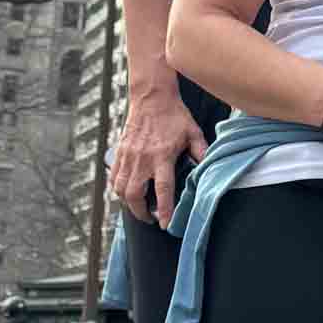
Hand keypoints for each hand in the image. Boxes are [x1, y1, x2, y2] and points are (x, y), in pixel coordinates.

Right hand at [110, 88, 208, 229]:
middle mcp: (142, 159)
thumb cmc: (174, 115)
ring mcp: (128, 156)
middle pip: (135, 195)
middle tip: (151, 219)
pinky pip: (114, 177)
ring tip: (139, 209)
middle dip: (141, 213)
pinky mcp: (120, 152)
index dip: (165, 210)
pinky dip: (117, 189)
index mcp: (162, 156)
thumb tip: (209, 168)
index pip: (163, 190)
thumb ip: (201, 151)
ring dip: (128, 203)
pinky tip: (126, 193)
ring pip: (120, 189)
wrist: (151, 97)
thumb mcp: (193, 132)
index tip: (166, 225)